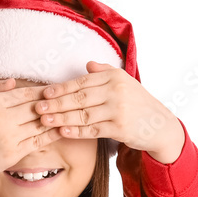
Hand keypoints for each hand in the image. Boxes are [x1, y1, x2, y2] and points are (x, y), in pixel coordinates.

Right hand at [0, 79, 63, 191]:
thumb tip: (14, 81)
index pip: (25, 92)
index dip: (42, 90)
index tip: (54, 88)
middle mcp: (2, 118)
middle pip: (35, 106)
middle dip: (53, 102)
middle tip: (68, 98)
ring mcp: (9, 136)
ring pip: (39, 122)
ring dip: (55, 117)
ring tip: (68, 112)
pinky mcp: (14, 153)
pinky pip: (38, 140)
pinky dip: (52, 134)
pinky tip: (61, 129)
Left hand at [34, 61, 184, 162]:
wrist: (159, 125)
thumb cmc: (137, 103)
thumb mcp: (124, 83)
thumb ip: (104, 73)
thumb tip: (87, 65)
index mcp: (114, 77)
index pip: (82, 82)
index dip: (62, 88)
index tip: (44, 92)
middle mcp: (117, 91)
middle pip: (80, 97)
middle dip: (57, 103)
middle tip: (38, 107)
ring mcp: (119, 110)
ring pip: (84, 114)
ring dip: (62, 118)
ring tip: (44, 120)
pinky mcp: (121, 129)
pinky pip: (93, 130)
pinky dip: (76, 131)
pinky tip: (62, 131)